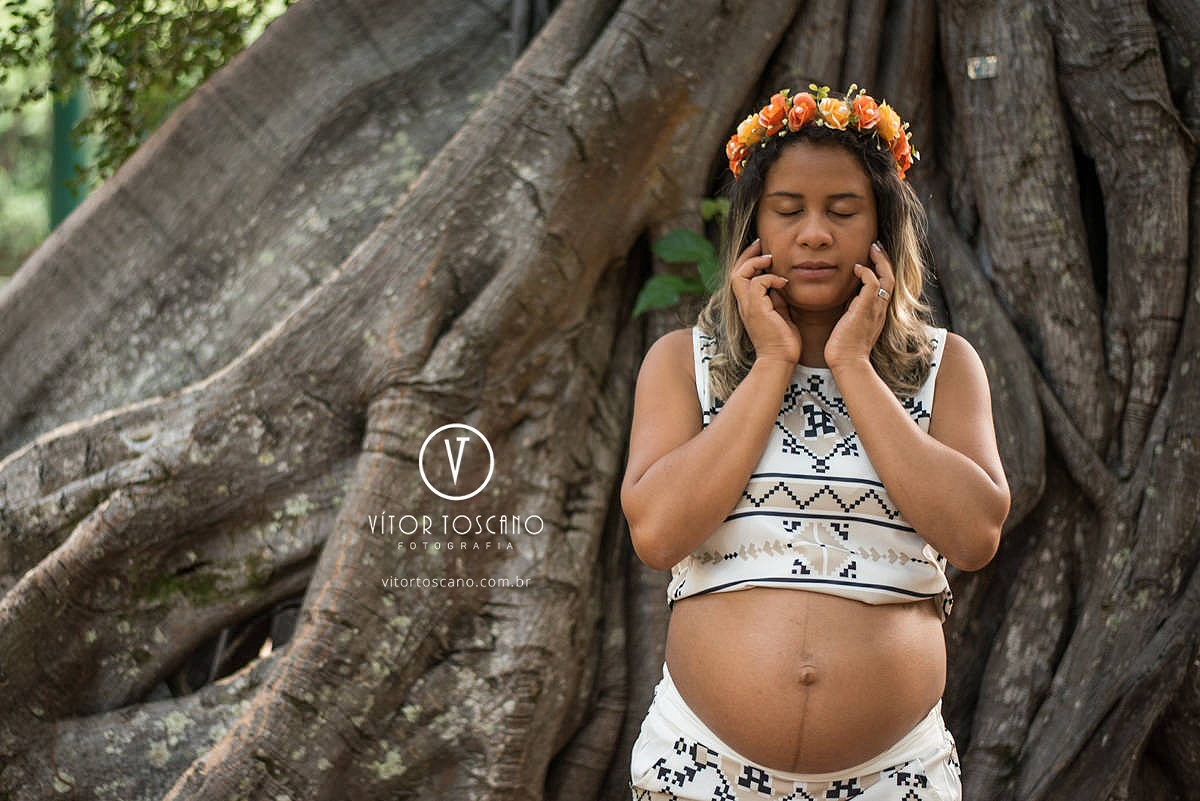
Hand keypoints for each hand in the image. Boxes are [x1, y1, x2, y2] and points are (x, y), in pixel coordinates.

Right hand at [730, 238, 802, 365]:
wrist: (780, 361)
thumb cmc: (783, 342)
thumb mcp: (781, 313)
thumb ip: (777, 297)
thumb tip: (780, 283)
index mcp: (748, 305)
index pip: (740, 277)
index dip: (748, 260)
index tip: (763, 251)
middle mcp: (744, 305)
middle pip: (734, 271)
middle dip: (747, 254)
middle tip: (762, 245)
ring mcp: (748, 307)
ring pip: (740, 274)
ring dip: (757, 263)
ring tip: (771, 260)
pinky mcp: (756, 310)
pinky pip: (757, 283)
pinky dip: (770, 278)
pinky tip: (784, 283)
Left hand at [825, 241, 894, 369]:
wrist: (847, 363)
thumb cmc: (844, 349)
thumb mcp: (849, 324)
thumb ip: (851, 310)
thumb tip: (846, 299)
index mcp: (877, 313)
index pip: (885, 287)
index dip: (881, 271)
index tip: (873, 258)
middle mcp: (880, 310)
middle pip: (891, 279)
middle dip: (884, 261)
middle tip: (876, 246)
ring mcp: (875, 310)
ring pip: (887, 279)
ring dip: (880, 262)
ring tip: (872, 249)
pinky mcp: (866, 310)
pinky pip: (873, 285)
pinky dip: (867, 273)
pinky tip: (856, 269)